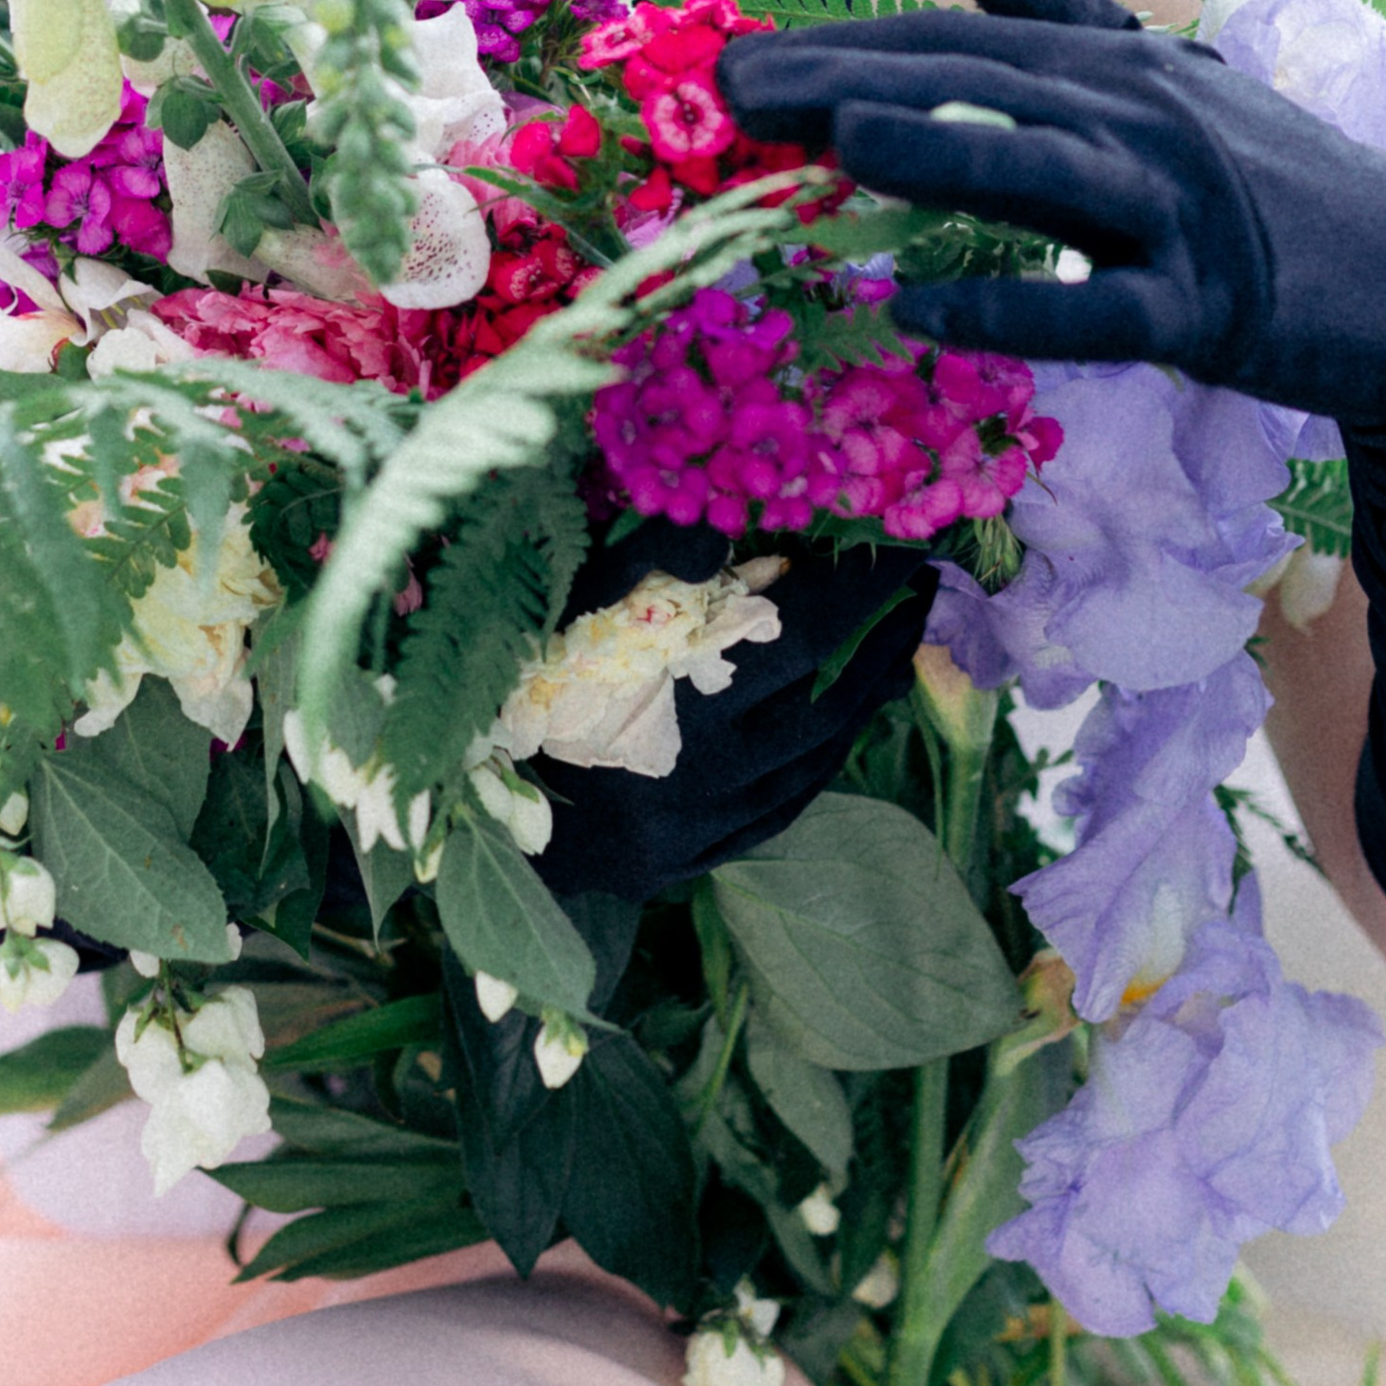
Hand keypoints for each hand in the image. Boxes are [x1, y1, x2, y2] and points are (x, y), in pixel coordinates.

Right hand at [535, 530, 928, 897]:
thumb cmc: (514, 690)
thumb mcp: (569, 607)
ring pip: (816, 754)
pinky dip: (824, 758)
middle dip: (880, 638)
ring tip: (898, 648)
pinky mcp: (697, 855)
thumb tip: (735, 530)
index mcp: (676, 695)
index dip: (858, 590)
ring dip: (865, 698)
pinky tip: (844, 726)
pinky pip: (787, 803)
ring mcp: (706, 819)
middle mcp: (705, 766)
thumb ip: (650, 562)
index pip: (803, 630)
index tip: (899, 551)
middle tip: (919, 592)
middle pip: (825, 697)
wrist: (466, 815)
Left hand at [716, 0, 1385, 433]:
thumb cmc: (1257, 170)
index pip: (952, 47)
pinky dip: (1017, 304)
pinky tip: (925, 309)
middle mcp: (1136, 115)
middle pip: (980, 91)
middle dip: (852, 85)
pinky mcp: (1207, 305)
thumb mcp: (1146, 65)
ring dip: (946, 151)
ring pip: (1046, 169)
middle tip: (734, 92)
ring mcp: (1176, 209)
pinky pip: (1100, 305)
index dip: (839, 50)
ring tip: (840, 140)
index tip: (727, 63)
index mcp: (1106, 60)